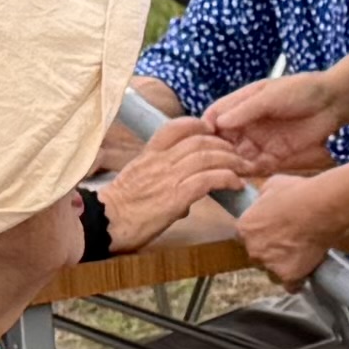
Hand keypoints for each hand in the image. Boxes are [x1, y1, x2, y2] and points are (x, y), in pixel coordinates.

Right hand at [102, 119, 253, 240]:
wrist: (106, 223)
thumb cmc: (120, 209)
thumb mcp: (138, 182)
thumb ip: (163, 179)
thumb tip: (189, 195)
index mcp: (149, 154)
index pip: (176, 127)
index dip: (199, 125)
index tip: (213, 132)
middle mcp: (160, 161)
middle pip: (199, 140)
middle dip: (223, 144)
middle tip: (236, 154)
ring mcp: (168, 177)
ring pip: (208, 157)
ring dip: (232, 161)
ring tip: (243, 168)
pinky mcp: (176, 196)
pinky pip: (209, 179)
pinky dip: (227, 178)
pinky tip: (236, 184)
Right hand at [202, 67, 348, 176]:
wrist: (331, 103)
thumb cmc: (301, 90)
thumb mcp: (270, 96)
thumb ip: (246, 109)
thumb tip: (219, 122)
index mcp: (240, 106)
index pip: (213, 118)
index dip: (204, 129)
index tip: (200, 138)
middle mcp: (245, 126)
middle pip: (220, 142)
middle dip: (214, 151)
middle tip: (210, 161)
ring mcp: (258, 142)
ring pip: (235, 157)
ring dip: (229, 164)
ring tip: (223, 170)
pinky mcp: (273, 157)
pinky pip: (254, 168)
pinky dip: (246, 173)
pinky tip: (240, 176)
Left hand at [232, 171, 348, 290]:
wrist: (320, 209)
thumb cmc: (298, 194)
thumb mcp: (273, 185)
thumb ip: (262, 198)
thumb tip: (263, 200)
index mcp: (244, 227)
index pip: (244, 238)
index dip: (259, 235)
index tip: (270, 233)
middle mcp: (253, 249)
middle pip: (257, 256)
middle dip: (269, 252)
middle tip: (288, 242)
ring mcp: (270, 264)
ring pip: (273, 272)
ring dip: (283, 267)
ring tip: (300, 255)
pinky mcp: (288, 276)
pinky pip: (291, 285)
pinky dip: (298, 280)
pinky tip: (306, 270)